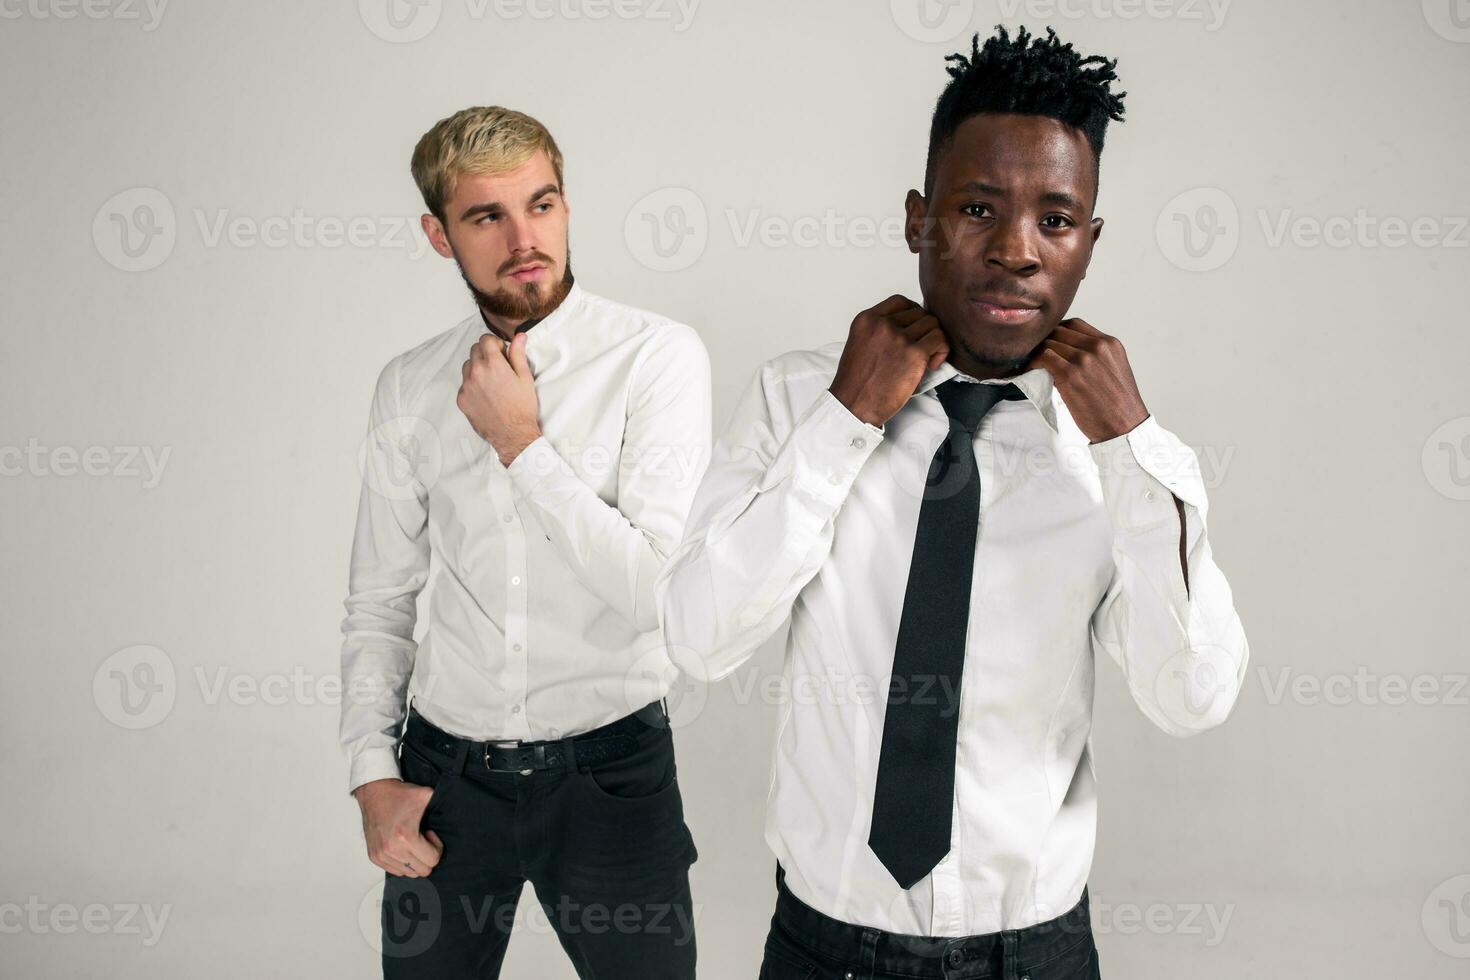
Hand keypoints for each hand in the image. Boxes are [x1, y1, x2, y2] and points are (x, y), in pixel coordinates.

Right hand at [353, 778, 444, 877]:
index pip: (432, 860)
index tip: (430, 834)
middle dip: (427, 856)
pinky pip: (395, 871)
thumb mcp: (425, 794)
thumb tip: (456, 807)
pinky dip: (402, 862)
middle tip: (423, 840)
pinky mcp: (374, 857)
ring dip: (414, 860)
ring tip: (412, 842)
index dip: (436, 848)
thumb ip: (441, 803)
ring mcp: (381, 855)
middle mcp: (391, 849)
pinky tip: (402, 846)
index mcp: (406, 837)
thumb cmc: (398, 795)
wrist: (374, 792)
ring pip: (409, 873)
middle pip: (422, 871)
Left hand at [457, 331, 541, 465]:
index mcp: (493, 364)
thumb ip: (518, 354)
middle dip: (486, 354)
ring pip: (468, 366)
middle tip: (499, 368)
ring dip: (478, 368)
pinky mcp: (462, 399)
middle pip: (475, 350)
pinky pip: (464, 384)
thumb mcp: (525, 378)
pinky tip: (486, 395)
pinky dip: (473, 385)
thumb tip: (519, 336)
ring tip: (492, 382)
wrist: (513, 435)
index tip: (503, 353)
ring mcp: (466, 387)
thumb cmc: (522, 407)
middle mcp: (476, 373)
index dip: (496, 344)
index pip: (485, 339)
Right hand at [828, 295, 949, 426]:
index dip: (912, 314)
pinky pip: (940, 340)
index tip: (913, 330)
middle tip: (919, 349)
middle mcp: (882, 324)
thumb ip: (879, 330)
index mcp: (866, 320)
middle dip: (923, 330)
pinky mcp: (914, 353)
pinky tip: (930, 365)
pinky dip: (941, 352)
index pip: (900, 301)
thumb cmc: (856, 383)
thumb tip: (908, 326)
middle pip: (919, 312)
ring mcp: (899, 337)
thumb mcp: (859, 344)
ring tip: (925, 359)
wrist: (853, 406)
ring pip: (932, 324)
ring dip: (933, 340)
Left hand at [1026, 318, 1148, 442]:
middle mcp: (1098, 347)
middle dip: (1044, 340)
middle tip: (1033, 352)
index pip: (1075, 325)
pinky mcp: (1070, 375)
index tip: (1048, 342)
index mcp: (1110, 344)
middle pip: (1059, 331)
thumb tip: (1068, 352)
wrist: (1124, 426)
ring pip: (1049, 343)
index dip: (1057, 331)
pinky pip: (1043, 358)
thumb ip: (1096, 356)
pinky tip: (1029, 370)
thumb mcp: (1114, 369)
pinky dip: (1032, 362)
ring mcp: (1084, 360)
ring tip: (1030, 363)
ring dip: (1036, 352)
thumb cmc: (1118, 405)